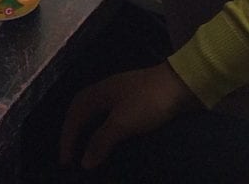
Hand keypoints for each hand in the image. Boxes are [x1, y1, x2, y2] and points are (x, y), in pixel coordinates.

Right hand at [59, 62, 200, 171]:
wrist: (182, 85)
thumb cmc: (148, 102)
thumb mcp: (122, 123)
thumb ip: (101, 141)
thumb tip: (84, 162)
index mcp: (98, 92)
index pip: (74, 115)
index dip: (67, 139)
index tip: (66, 162)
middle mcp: (106, 91)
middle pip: (81, 111)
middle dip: (74, 133)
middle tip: (71, 156)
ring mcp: (122, 94)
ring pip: (96, 114)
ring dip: (89, 132)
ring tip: (87, 151)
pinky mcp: (137, 101)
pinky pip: (111, 117)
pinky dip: (104, 130)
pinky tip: (111, 140)